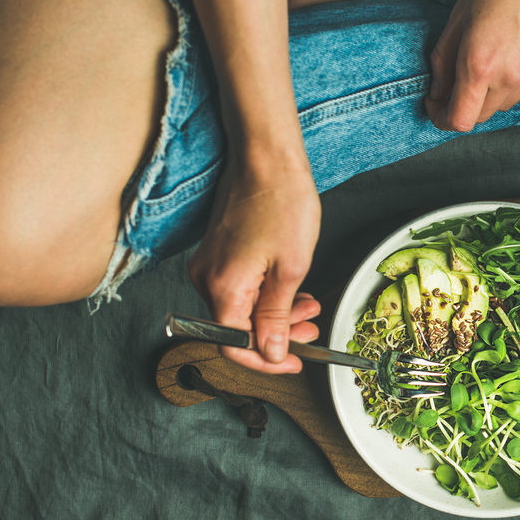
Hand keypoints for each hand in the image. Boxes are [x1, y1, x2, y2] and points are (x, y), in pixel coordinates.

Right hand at [188, 146, 321, 373]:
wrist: (266, 157)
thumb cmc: (282, 201)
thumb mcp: (290, 268)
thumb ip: (276, 317)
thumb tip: (269, 352)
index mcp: (223, 287)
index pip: (234, 345)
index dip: (265, 361)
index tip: (293, 362)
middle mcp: (207, 280)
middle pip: (237, 329)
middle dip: (278, 336)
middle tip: (312, 330)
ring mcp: (209, 266)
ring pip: (241, 309)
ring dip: (276, 315)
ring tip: (310, 307)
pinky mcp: (218, 254)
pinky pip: (239, 289)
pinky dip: (266, 296)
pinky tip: (291, 291)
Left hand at [425, 0, 519, 131]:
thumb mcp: (459, 12)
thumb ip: (445, 57)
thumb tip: (437, 87)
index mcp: (481, 65)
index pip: (459, 121)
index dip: (440, 118)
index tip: (434, 103)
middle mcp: (510, 77)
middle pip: (481, 117)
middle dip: (462, 107)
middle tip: (452, 84)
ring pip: (504, 103)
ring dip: (487, 95)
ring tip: (482, 64)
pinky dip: (510, 79)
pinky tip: (508, 50)